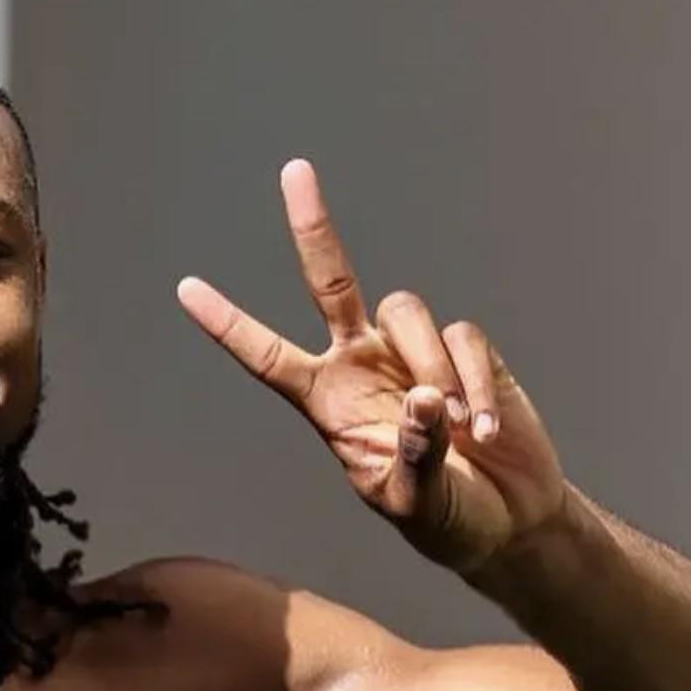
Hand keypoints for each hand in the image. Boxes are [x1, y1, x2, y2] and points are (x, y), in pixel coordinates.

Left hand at [177, 160, 566, 572]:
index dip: (228, 324)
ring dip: (429, 366)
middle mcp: (361, 363)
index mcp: (326, 401)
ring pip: (406, 312)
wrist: (507, 520)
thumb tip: (420, 398)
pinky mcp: (465, 351)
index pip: (267, 357)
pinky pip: (462, 338)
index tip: (184, 289)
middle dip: (314, 229)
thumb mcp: (415, 505)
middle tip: (294, 170)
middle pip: (331, 283)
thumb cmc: (443, 518)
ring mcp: (412, 352)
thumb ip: (412, 457)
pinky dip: (473, 382)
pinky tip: (481, 430)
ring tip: (454, 429)